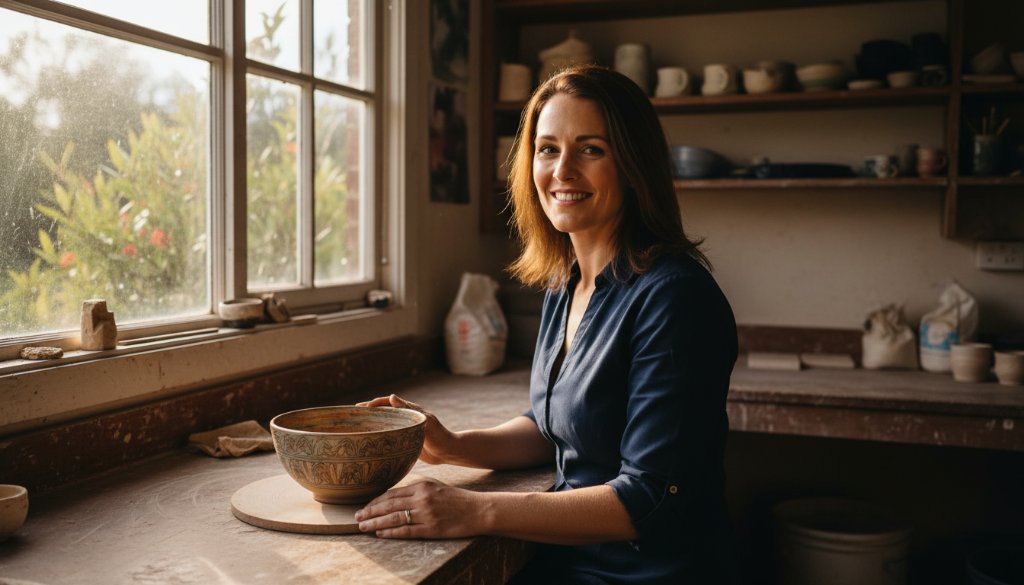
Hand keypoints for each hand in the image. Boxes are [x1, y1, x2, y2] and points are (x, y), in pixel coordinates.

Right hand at [354, 394, 455, 464]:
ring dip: (370, 425)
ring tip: (356, 428)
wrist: (448, 451)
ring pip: (383, 425)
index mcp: (408, 410)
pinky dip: (377, 438)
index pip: (386, 403)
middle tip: (351, 415)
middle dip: (367, 413)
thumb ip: (409, 409)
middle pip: (382, 413)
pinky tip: (368, 442)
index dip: (372, 404)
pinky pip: (387, 437)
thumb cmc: (439, 434)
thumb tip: (391, 396)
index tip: (359, 408)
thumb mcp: (425, 420)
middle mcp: (404, 418)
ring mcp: (403, 430)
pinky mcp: (404, 441)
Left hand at [354, 480, 487, 538]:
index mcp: (422, 485)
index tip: (364, 507)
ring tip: (363, 527)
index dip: (375, 501)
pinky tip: (380, 533)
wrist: (478, 510)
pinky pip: (406, 531)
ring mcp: (426, 514)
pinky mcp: (432, 529)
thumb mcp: (436, 486)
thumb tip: (395, 495)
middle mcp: (422, 498)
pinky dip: (391, 532)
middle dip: (370, 511)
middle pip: (389, 505)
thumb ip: (417, 489)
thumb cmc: (456, 499)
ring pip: (394, 518)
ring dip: (375, 523)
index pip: (392, 493)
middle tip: (356, 517)